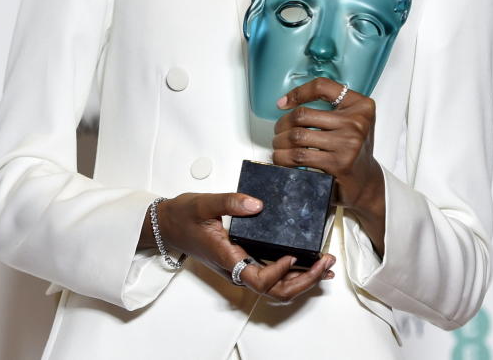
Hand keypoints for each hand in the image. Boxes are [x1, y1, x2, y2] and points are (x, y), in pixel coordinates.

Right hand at [146, 192, 334, 302]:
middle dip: (304, 280)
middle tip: (324, 261)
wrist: (167, 225)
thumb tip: (256, 204)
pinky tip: (310, 264)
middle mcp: (237, 269)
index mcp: (228, 259)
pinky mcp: (246, 261)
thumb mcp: (203, 204)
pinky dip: (295, 273)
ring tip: (324, 264)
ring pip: (276, 288)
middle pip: (275, 291)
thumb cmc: (183, 217)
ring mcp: (242, 268)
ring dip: (303, 279)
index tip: (292, 254)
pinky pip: (273, 276)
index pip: (259, 279)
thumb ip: (229, 202)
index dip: (279, 272)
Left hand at [272, 78, 384, 214]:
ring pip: (297, 137)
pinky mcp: (338, 164)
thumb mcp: (350, 120)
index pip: (322, 87)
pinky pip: (300, 157)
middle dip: (281, 125)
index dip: (298, 92)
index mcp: (360, 105)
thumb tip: (285, 102)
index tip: (283, 103)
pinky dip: (284, 159)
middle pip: (302, 115)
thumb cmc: (352, 148)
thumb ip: (329, 106)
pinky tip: (283, 160)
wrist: (366, 181)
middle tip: (278, 133)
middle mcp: (357, 122)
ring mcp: (348, 144)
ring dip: (280, 143)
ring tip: (279, 147)